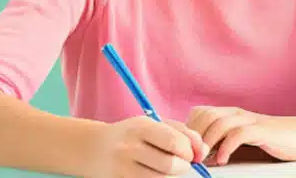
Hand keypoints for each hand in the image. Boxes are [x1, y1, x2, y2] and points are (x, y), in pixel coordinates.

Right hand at [90, 115, 207, 176]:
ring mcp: (122, 168)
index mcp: (141, 127)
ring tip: (168, 167)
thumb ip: (182, 132)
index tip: (191, 153)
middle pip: (169, 165)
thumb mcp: (154, 124)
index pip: (173, 142)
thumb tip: (203, 151)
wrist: (92, 148)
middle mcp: (130, 148)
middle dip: (183, 166)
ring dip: (171, 175)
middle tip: (183, 163)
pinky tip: (154, 172)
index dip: (189, 150)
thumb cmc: (132, 134)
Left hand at [186, 106, 295, 165]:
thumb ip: (226, 141)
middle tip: (191, 159)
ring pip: (220, 122)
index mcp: (233, 114)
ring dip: (207, 142)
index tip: (186, 151)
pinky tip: (222, 160)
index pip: (200, 113)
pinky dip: (227, 147)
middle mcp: (239, 113)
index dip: (188, 131)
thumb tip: (200, 156)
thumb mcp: (246, 140)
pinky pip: (239, 134)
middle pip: (206, 115)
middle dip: (194, 138)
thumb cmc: (276, 141)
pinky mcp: (264, 131)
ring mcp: (252, 121)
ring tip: (203, 160)